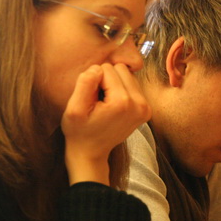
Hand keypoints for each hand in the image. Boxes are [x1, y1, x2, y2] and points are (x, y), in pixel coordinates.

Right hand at [61, 63, 150, 184]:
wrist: (91, 152)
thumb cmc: (79, 131)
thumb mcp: (74, 109)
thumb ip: (84, 84)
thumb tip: (97, 68)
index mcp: (122, 102)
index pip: (107, 69)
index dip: (94, 81)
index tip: (91, 99)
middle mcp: (139, 104)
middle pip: (121, 69)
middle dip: (106, 80)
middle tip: (98, 100)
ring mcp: (145, 107)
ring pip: (128, 75)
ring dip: (114, 84)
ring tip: (105, 103)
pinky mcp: (146, 109)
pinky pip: (132, 85)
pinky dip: (121, 90)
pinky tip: (112, 105)